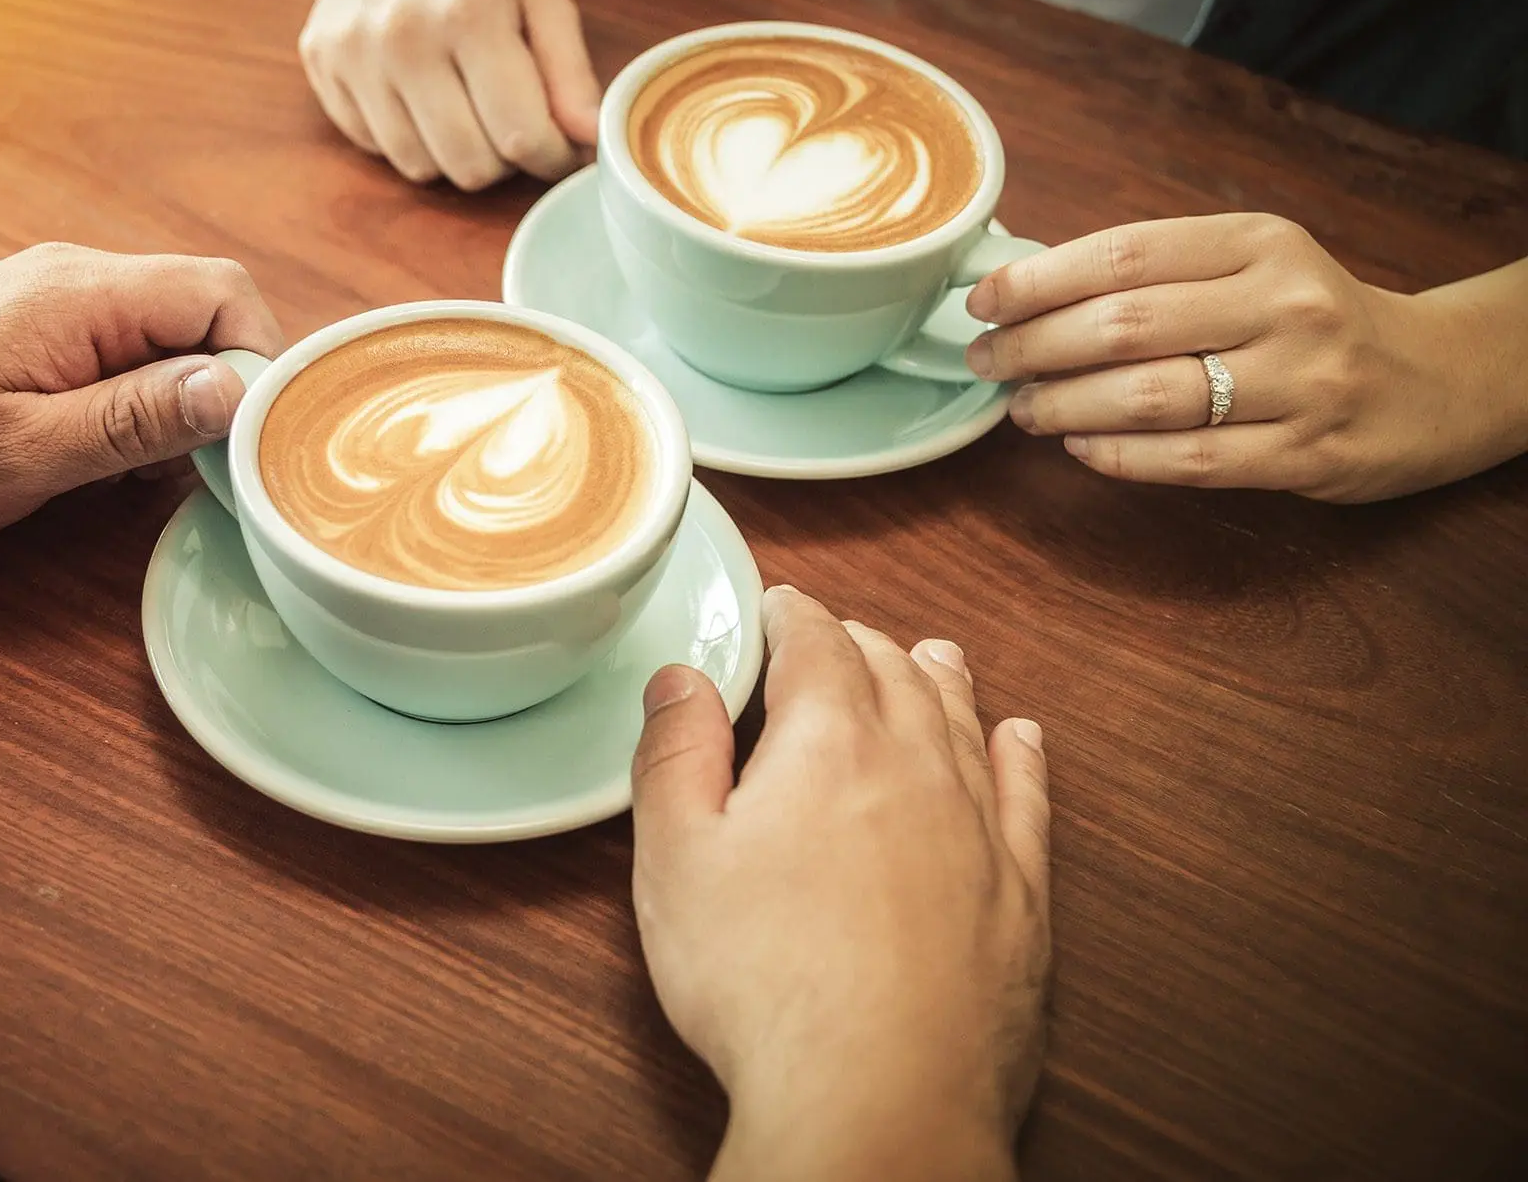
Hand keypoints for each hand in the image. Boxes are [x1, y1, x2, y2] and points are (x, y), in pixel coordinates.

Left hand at [0, 243, 282, 541]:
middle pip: (206, 306)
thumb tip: (232, 389)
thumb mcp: (26, 452)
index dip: (255, 360)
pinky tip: (104, 447)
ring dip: (179, 397)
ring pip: (173, 328)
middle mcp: (80, 274)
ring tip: (136, 464)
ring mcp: (63, 292)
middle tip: (195, 461)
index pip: (221, 293)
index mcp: (80, 294)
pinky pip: (132, 342)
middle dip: (220, 384)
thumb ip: (134, 419)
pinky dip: (141, 395)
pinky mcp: (49, 318)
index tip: (242, 437)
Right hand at [298, 0, 598, 189]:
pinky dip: (406, 138)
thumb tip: (590, 141)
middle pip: (468, 165)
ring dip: (452, 153)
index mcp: (468, 12)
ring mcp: (352, 53)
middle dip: (502, 159)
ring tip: (463, 105)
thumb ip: (570, 73)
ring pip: (418, 167)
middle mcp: (401, 36)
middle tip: (508, 122)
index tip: (558, 150)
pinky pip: (374, 147)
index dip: (551, 158)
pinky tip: (418, 93)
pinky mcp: (320, 65)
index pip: (520, 135)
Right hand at [632, 586, 1049, 1181]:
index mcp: (829, 743)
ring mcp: (979, 828)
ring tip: (931, 654)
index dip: (792, 614)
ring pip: (963, 723)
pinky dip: (1020, 756)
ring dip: (940, 680)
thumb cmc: (767, 983)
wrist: (878, 1095)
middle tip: (834, 637)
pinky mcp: (1020, 894)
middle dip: (860, 642)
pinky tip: (1020, 739)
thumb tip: (681, 677)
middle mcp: (918, 765)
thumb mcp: (676, 859)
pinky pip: (1027, 798)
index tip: (780, 606)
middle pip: (894, 670)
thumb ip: (675, 754)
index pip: (816, 644)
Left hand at [964, 213, 1522, 501]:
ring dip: (1063, 406)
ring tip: (1023, 409)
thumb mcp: (1254, 264)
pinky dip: (1115, 456)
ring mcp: (1300, 383)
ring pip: (1146, 396)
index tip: (983, 301)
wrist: (1434, 379)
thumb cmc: (1312, 317)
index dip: (1037, 280)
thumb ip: (1160, 272)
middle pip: (1123, 325)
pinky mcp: (1304, 454)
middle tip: (987, 361)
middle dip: (1033, 347)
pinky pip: (1185, 461)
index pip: (1124, 254)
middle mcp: (1284, 305)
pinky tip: (1079, 447)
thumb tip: (1030, 290)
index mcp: (1259, 243)